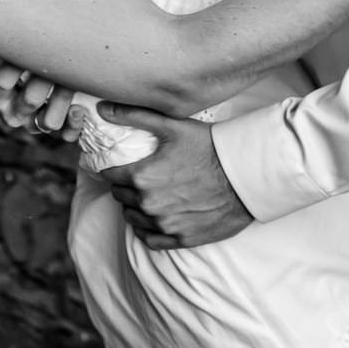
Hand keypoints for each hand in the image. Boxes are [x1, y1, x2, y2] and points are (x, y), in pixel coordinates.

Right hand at [0, 27, 77, 136]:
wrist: (48, 63)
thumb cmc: (10, 54)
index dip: (6, 81)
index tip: (15, 65)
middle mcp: (15, 109)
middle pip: (25, 105)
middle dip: (36, 88)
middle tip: (45, 71)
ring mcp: (38, 118)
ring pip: (46, 122)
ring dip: (58, 101)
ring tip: (68, 84)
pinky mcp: (62, 125)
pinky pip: (67, 133)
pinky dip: (73, 124)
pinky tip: (79, 110)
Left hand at [90, 104, 253, 249]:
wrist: (245, 176)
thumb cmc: (209, 147)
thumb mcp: (171, 125)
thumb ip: (133, 116)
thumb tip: (103, 108)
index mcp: (142, 177)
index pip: (110, 176)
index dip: (113, 169)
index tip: (118, 165)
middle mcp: (149, 204)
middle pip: (120, 197)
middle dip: (125, 186)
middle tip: (137, 178)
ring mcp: (165, 224)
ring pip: (133, 218)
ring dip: (135, 207)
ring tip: (146, 196)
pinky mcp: (182, 239)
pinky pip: (150, 240)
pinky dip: (147, 229)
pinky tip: (153, 219)